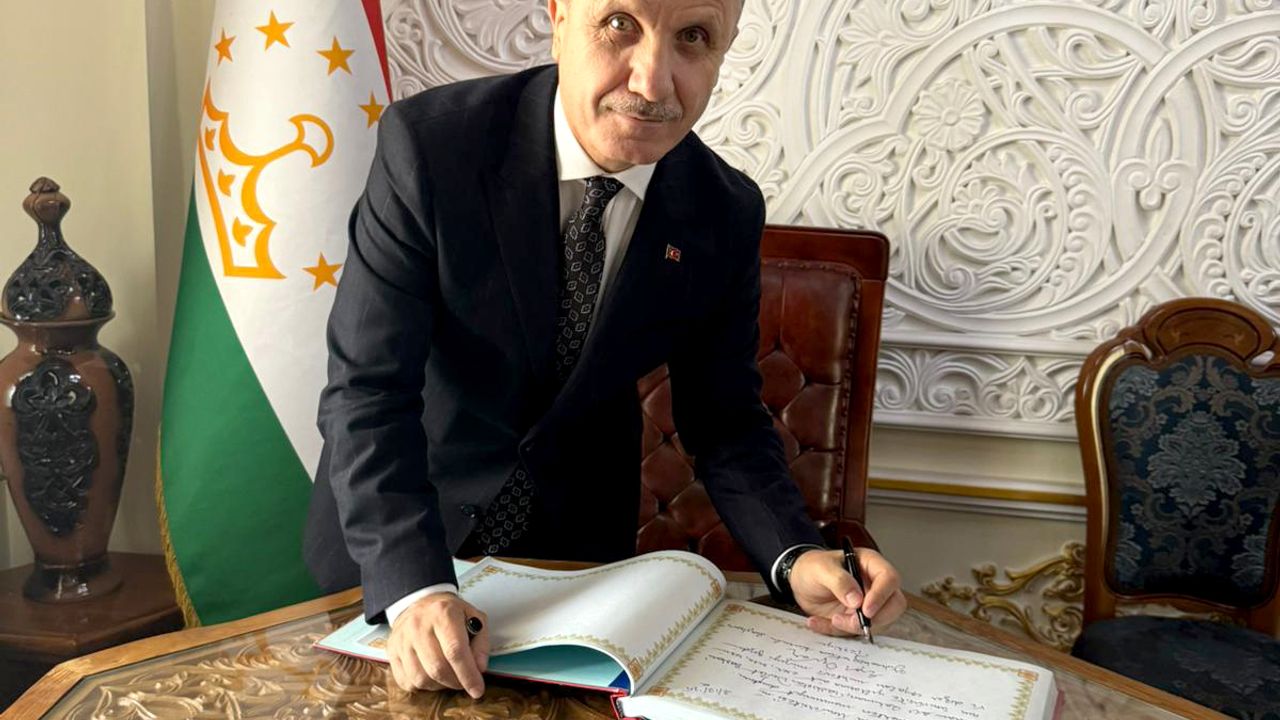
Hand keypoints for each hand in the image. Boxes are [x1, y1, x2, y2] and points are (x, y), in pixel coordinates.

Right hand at [387, 592, 488, 696]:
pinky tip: (432, 675)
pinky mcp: (392, 651)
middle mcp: (418, 625)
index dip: (468, 675)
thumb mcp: (474, 618)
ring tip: (449, 677)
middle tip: (464, 682)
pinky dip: (423, 686)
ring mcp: (402, 639)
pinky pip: (406, 681)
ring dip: (439, 686)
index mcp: (443, 613)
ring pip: (421, 678)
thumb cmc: (450, 613)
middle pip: (437, 668)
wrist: (420, 602)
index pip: (455, 651)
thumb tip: (479, 668)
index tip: (477, 690)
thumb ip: (481, 643)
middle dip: (455, 682)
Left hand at [789, 548, 906, 636]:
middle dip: (875, 618)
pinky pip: (856, 632)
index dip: (881, 596)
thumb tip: (857, 600)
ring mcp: (869, 604)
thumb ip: (839, 581)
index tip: (865, 609)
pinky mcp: (858, 620)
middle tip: (851, 621)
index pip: (890, 579)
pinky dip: (838, 632)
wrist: (800, 582)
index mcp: (871, 565)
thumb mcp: (821, 569)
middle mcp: (875, 586)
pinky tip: (819, 622)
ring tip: (831, 619)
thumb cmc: (812, 567)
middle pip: (894, 605)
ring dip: (854, 628)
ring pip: (879, 624)